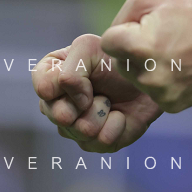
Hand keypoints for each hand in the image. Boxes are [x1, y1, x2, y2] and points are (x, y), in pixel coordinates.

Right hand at [32, 32, 162, 150]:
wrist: (147, 74)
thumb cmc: (115, 58)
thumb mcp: (88, 48)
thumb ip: (70, 70)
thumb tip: (77, 103)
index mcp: (50, 76)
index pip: (44, 88)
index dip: (65, 84)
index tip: (85, 75)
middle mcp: (57, 104)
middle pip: (59, 115)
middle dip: (85, 102)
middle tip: (99, 90)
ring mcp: (74, 127)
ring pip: (81, 131)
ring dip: (102, 112)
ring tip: (109, 100)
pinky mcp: (95, 143)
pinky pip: (101, 142)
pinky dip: (116, 125)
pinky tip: (119, 115)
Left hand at [100, 0, 191, 111]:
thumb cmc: (185, 13)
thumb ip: (121, 17)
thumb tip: (110, 41)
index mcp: (139, 46)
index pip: (108, 44)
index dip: (121, 33)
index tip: (139, 29)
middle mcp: (148, 75)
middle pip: (120, 64)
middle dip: (132, 52)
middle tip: (157, 41)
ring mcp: (160, 93)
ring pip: (136, 80)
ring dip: (145, 68)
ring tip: (169, 54)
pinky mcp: (172, 106)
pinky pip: (153, 93)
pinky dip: (161, 83)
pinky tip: (177, 69)